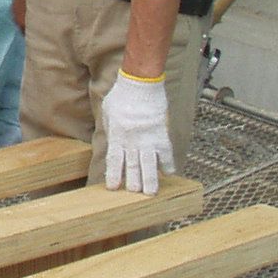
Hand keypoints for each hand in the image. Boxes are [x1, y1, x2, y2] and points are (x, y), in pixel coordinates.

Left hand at [101, 71, 173, 194]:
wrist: (141, 83)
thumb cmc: (122, 95)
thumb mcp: (108, 112)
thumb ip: (110, 129)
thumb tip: (111, 141)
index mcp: (117, 135)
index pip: (115, 159)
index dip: (114, 174)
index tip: (113, 187)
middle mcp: (132, 139)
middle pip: (133, 165)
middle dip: (133, 182)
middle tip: (134, 194)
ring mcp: (148, 137)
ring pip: (149, 163)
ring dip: (150, 180)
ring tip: (151, 193)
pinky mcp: (161, 132)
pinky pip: (165, 152)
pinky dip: (167, 163)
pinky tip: (169, 173)